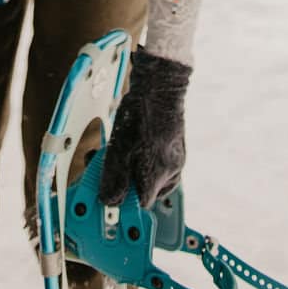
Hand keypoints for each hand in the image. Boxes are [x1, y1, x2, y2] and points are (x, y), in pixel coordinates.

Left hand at [98, 46, 191, 209]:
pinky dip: (145, 159)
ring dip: (135, 170)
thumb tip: (110, 201)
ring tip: (119, 153)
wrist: (160, 86)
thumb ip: (115, 178)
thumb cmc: (140, 114)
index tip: (110, 188)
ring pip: (154, 177)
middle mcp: (173, 170)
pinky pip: (160, 163)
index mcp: (159, 174)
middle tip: (110, 167)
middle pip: (148, 191)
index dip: (124, 197)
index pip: (141, 203)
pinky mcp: (177, 147)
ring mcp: (177, 158)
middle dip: (127, 182)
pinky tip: (133, 144)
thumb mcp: (119, 149)